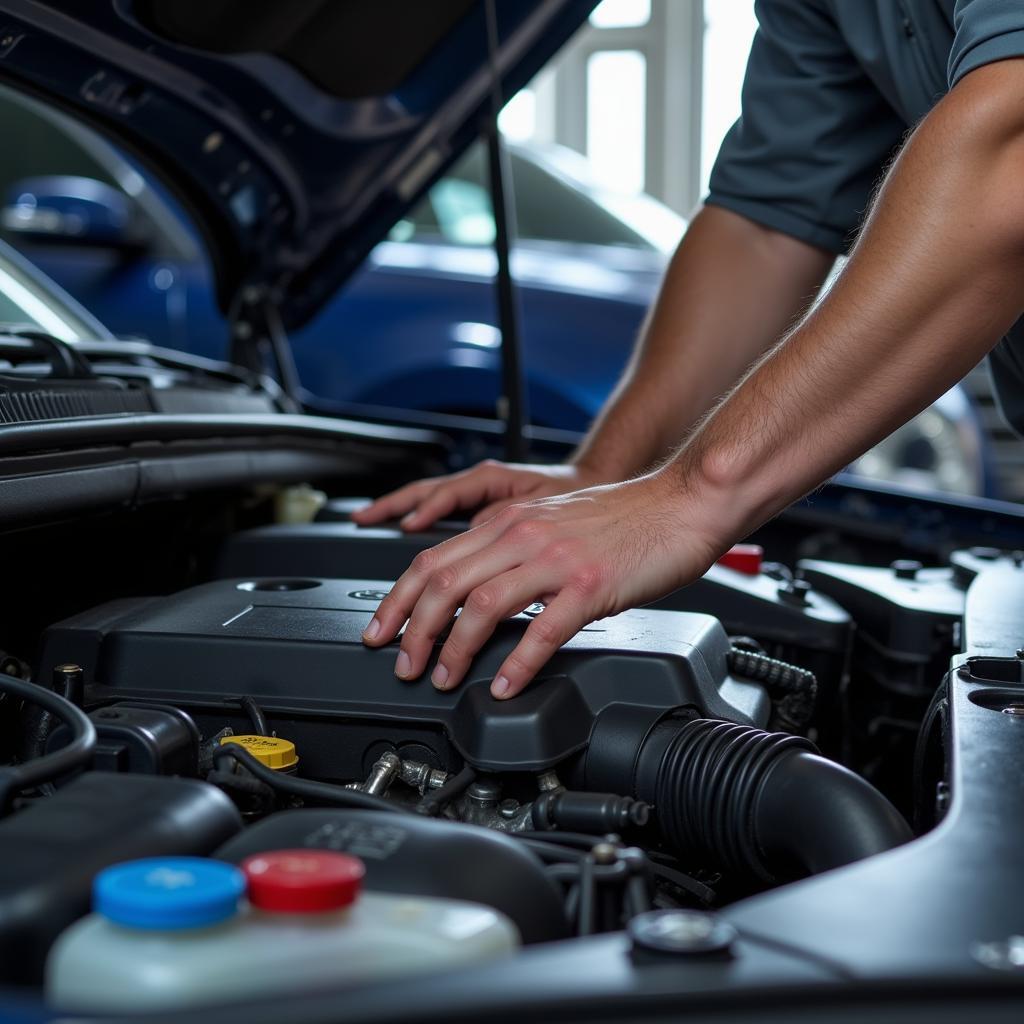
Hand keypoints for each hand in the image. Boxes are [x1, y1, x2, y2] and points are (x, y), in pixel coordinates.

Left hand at [361, 470, 723, 698]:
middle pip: (442, 582)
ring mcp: (555, 560)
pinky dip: (518, 664)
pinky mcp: (589, 585)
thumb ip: (512, 551)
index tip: (382, 631)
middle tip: (404, 664)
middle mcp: (523, 535)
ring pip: (481, 606)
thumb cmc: (624, 518)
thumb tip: (476, 593)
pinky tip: (507, 686)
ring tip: (444, 678)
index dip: (397, 600)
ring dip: (454, 649)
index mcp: (509, 522)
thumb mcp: (552, 524)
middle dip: (412, 630)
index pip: (431, 559)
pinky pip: (542, 630)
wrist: (681, 503)